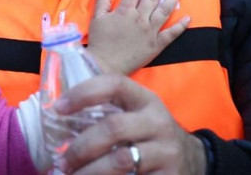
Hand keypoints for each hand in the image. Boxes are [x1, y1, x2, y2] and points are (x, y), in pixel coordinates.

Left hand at [54, 74, 206, 173]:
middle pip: (113, 128)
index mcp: (146, 99)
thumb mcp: (137, 113)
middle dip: (81, 147)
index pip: (114, 84)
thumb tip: (58, 116)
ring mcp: (166, 151)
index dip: (84, 93)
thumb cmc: (149, 133)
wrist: (193, 159)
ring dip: (89, 172)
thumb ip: (109, 110)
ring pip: (121, 161)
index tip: (58, 108)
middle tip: (62, 161)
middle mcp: (158, 122)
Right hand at [88, 0, 188, 74]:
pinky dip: (181, 26)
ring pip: (164, 11)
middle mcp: (140, 18)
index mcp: (125, 11)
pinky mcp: (156, 44)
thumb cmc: (99, 42)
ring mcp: (150, 31)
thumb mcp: (96, 19)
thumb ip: (102, 1)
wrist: (106, 65)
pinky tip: (188, 18)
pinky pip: (171, 33)